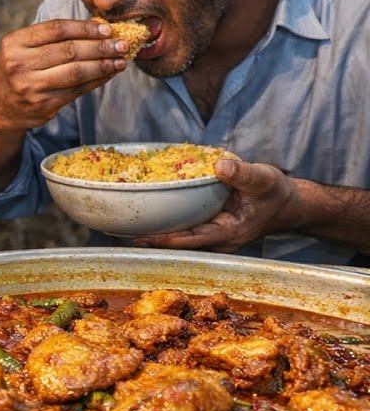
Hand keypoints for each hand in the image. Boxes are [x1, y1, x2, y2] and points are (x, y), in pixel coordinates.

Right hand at [0, 19, 130, 132]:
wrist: (1, 107)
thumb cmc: (19, 70)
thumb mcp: (23, 48)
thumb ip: (52, 37)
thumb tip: (97, 27)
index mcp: (14, 44)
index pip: (56, 29)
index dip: (85, 28)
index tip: (106, 29)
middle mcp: (19, 64)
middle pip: (69, 50)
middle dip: (100, 46)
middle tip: (121, 44)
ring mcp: (31, 87)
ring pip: (76, 72)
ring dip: (103, 65)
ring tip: (120, 60)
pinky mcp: (44, 105)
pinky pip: (77, 90)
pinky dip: (97, 80)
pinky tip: (108, 74)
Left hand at [135, 159, 295, 252]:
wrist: (287, 203)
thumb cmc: (276, 192)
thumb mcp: (263, 179)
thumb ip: (242, 174)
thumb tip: (220, 166)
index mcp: (229, 233)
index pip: (191, 240)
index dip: (166, 239)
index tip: (142, 237)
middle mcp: (218, 240)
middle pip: (179, 244)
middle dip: (153, 240)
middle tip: (122, 234)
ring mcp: (214, 237)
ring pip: (180, 239)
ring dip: (157, 233)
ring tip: (126, 228)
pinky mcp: (210, 229)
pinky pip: (185, 229)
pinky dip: (167, 224)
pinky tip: (148, 216)